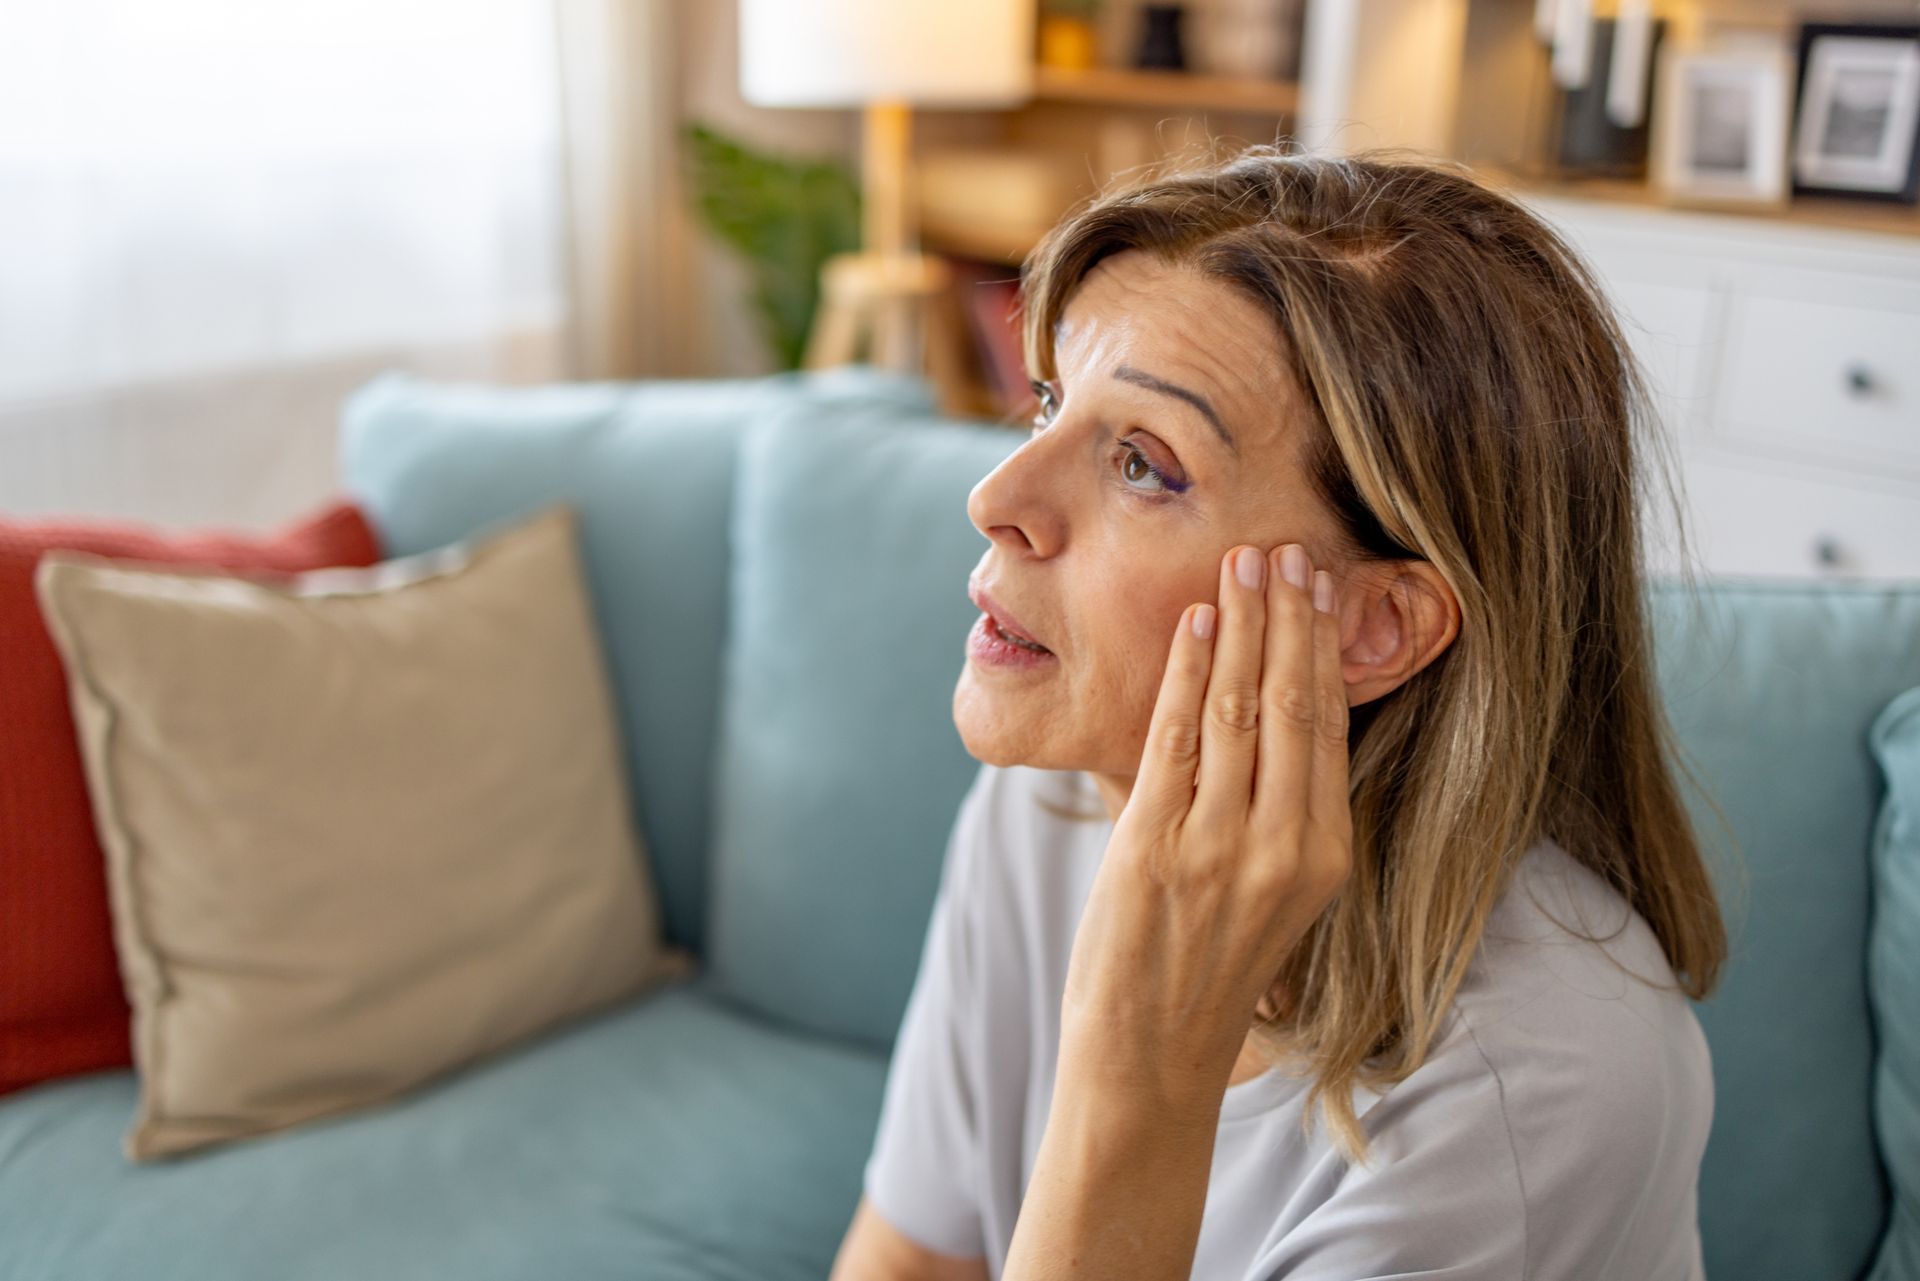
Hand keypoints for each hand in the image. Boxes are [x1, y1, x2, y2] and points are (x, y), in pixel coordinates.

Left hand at [1055, 542, 1354, 1114]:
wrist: (1151, 1054)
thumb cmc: (1207, 969)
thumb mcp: (1273, 895)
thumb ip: (1278, 813)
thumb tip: (1273, 714)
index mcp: (1323, 856)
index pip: (1328, 727)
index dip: (1322, 648)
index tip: (1320, 587)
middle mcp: (1282, 846)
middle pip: (1290, 705)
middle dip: (1287, 620)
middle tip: (1284, 551)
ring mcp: (1218, 845)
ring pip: (1236, 709)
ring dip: (1238, 628)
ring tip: (1241, 566)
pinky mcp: (1156, 845)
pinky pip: (1174, 738)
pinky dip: (1184, 673)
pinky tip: (1193, 624)